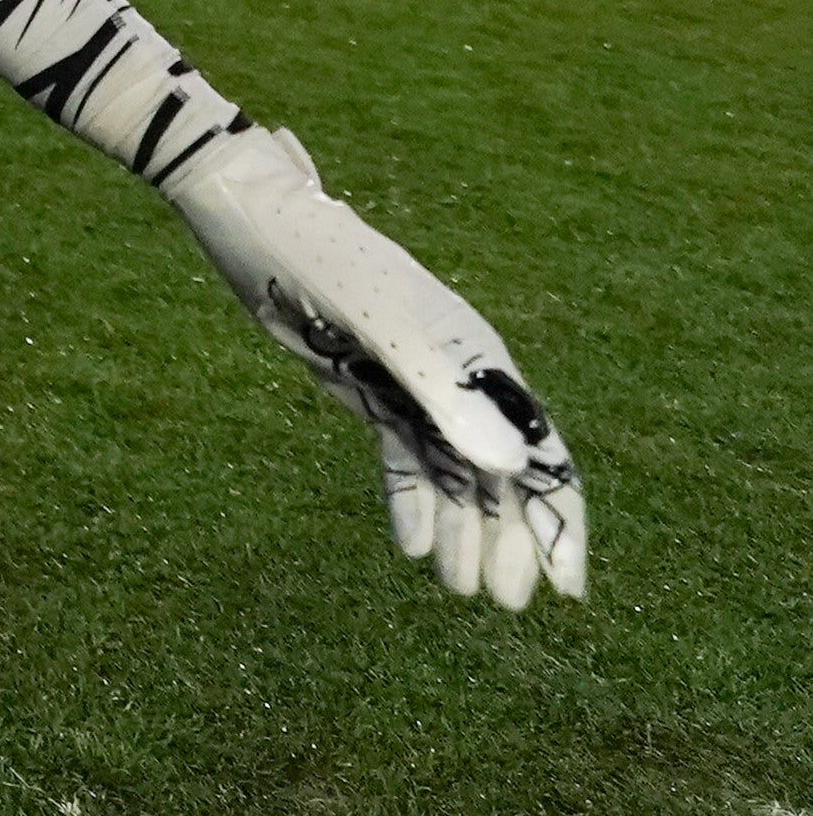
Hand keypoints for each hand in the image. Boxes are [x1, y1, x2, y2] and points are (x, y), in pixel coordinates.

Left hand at [163, 125, 586, 606]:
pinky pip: (402, 453)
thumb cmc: (316, 257)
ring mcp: (412, 381)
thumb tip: (511, 468)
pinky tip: (412, 545)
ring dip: (462, 527)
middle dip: (510, 538)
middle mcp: (457, 375)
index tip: (568, 588)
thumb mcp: (377, 323)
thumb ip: (442, 389)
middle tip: (503, 603)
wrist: (247, 211)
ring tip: (460, 589)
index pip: (539, 451)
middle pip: (499, 472)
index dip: (559, 519)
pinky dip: (411, 498)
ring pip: (452, 470)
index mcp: (476, 358)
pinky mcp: (367, 385)